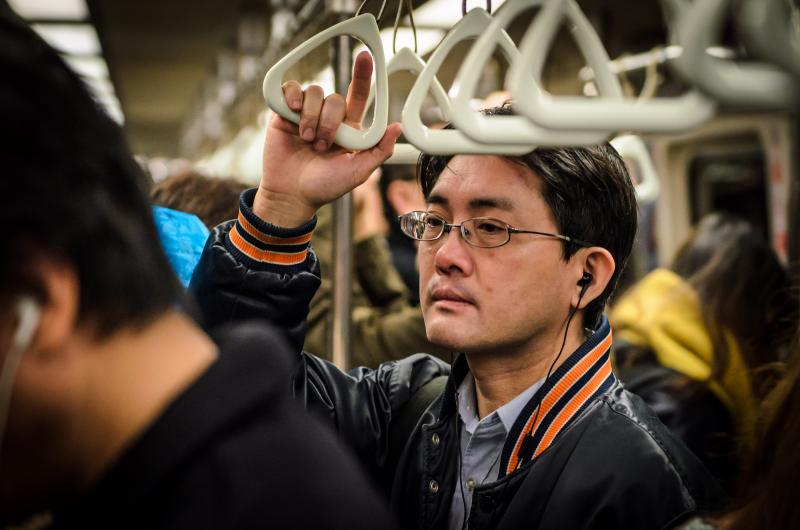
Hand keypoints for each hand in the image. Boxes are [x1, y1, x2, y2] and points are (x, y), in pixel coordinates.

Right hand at [254, 51, 402, 226]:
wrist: (291, 196)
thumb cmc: (325, 187)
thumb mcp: (358, 172)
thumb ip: (379, 150)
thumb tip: (397, 127)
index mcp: (348, 128)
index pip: (358, 95)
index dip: (362, 75)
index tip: (365, 57)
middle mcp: (327, 117)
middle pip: (334, 97)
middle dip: (329, 121)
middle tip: (322, 145)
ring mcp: (305, 114)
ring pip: (314, 93)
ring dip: (311, 117)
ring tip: (307, 140)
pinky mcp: (284, 114)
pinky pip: (291, 90)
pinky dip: (293, 98)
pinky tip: (293, 114)